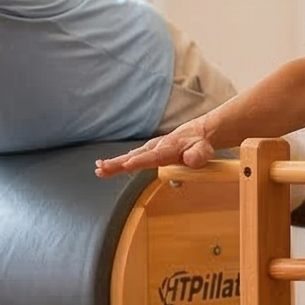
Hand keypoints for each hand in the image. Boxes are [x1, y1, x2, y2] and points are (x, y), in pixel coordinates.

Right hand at [99, 121, 216, 176]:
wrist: (197, 134)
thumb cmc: (200, 145)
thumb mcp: (204, 150)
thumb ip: (198, 155)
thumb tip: (191, 160)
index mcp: (169, 148)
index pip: (153, 157)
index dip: (140, 161)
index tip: (127, 164)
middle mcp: (156, 147)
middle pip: (135, 156)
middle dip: (119, 163)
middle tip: (103, 168)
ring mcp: (150, 149)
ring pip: (130, 156)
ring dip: (114, 163)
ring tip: (99, 169)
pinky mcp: (147, 152)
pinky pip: (130, 157)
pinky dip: (117, 162)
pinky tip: (105, 168)